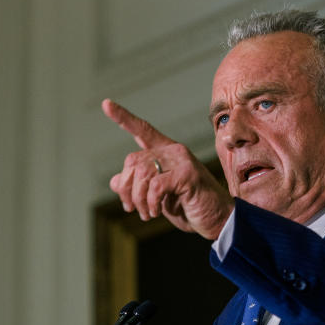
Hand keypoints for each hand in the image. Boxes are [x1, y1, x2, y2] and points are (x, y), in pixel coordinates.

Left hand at [103, 99, 233, 238]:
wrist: (218, 220)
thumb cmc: (189, 207)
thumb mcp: (157, 198)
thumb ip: (137, 187)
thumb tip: (115, 181)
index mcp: (166, 153)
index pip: (142, 131)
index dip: (123, 118)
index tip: (106, 104)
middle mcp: (174, 151)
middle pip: (133, 161)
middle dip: (126, 189)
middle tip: (131, 209)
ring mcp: (182, 161)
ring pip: (142, 173)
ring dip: (139, 199)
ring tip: (147, 214)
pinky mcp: (187, 174)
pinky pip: (155, 185)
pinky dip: (151, 202)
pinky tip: (156, 212)